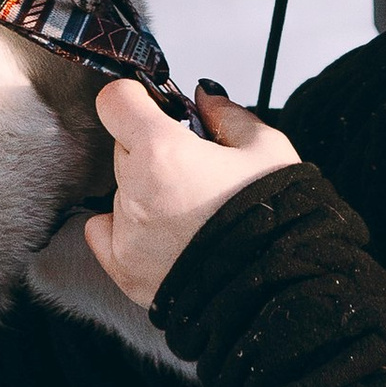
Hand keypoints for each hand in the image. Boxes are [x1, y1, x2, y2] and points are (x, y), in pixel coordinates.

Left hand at [86, 78, 298, 307]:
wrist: (281, 288)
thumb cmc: (277, 221)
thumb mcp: (267, 149)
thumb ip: (227, 114)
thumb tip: (204, 98)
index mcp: (164, 152)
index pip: (116, 102)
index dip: (134, 98)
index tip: (150, 106)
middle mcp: (135, 192)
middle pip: (123, 148)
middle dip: (151, 148)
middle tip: (192, 167)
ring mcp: (127, 234)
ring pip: (121, 190)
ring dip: (145, 191)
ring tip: (192, 211)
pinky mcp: (125, 270)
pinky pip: (105, 232)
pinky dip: (123, 227)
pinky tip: (161, 232)